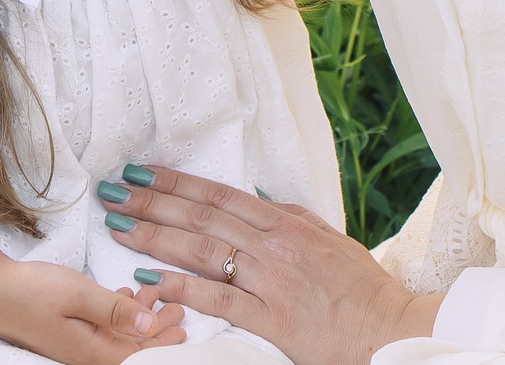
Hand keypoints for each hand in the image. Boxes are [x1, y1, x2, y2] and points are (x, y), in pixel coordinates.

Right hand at [0, 259, 188, 363]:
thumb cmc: (30, 292)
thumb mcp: (79, 296)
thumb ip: (116, 312)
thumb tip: (150, 325)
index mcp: (90, 352)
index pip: (137, 356)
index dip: (163, 345)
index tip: (182, 328)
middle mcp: (83, 353)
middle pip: (130, 347)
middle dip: (156, 329)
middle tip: (177, 309)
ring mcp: (73, 342)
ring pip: (116, 334)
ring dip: (138, 316)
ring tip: (155, 294)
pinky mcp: (65, 330)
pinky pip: (100, 326)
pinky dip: (117, 311)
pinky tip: (124, 295)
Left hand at [97, 166, 440, 364]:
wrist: (390, 330)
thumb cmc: (362, 290)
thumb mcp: (330, 240)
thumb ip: (293, 218)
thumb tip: (261, 199)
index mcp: (286, 224)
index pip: (220, 195)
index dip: (177, 182)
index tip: (143, 172)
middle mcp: (274, 246)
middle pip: (202, 216)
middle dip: (154, 202)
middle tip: (115, 192)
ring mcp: (271, 281)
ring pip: (203, 250)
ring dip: (156, 236)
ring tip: (119, 227)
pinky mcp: (271, 318)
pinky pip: (218, 299)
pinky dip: (181, 287)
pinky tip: (150, 279)